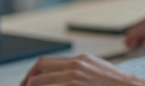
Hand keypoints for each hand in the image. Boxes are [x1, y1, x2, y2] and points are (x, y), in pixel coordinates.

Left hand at [20, 54, 144, 85]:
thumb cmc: (117, 84)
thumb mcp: (96, 68)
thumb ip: (76, 70)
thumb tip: (60, 75)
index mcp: (78, 60)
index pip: (44, 63)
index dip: (31, 75)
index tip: (27, 84)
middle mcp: (75, 67)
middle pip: (38, 74)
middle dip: (28, 85)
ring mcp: (74, 79)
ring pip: (40, 84)